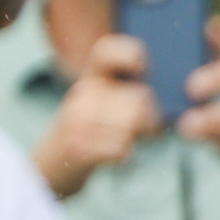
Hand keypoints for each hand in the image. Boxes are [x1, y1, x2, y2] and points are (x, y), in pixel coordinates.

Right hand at [37, 34, 164, 191]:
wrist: (49, 168)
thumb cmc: (91, 135)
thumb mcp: (101, 105)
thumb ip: (128, 93)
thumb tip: (170, 97)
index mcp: (91, 78)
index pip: (107, 50)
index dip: (130, 53)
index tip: (143, 69)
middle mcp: (83, 94)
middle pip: (139, 99)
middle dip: (153, 118)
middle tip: (149, 128)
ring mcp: (78, 120)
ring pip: (134, 124)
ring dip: (140, 138)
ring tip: (129, 141)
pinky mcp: (78, 147)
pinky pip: (123, 148)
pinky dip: (126, 156)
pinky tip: (115, 155)